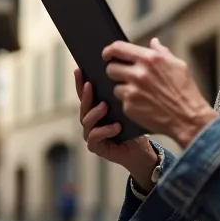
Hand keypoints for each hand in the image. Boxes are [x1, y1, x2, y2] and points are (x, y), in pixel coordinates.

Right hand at [75, 68, 156, 183]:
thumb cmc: (133, 127)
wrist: (141, 150)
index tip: (79, 70)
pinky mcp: (95, 147)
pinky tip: (117, 126)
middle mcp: (89, 121)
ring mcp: (90, 134)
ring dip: (95, 113)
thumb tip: (117, 74)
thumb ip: (118, 96)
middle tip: (90, 85)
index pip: (84, 94)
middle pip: (83, 106)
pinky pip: (95, 137)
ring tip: (104, 106)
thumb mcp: (126, 108)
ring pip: (87, 121)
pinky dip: (105, 130)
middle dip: (85, 95)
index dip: (80, 83)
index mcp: (94, 110)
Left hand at [104, 38, 219, 146]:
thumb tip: (153, 42)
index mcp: (150, 59)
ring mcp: (133, 90)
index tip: (107, 55)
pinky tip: (143, 105)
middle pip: (111, 68)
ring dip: (123, 89)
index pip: (118, 48)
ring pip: (115, 86)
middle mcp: (139, 73)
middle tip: (124, 77)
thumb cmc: (186, 91)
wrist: (188, 118)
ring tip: (139, 94)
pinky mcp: (129, 106)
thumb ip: (162, 52)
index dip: (109, 51)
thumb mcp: (178, 65)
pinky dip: (129, 103)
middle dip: (116, 72)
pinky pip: (121, 101)